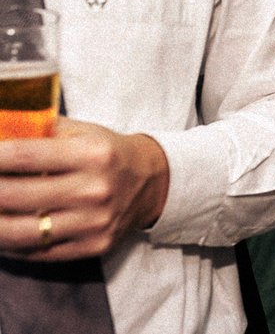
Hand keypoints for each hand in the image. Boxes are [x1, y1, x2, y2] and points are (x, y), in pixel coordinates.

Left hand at [0, 118, 168, 260]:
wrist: (152, 182)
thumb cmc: (107, 153)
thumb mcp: (81, 132)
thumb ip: (39, 130)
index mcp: (92, 154)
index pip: (24, 155)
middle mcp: (95, 189)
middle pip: (13, 196)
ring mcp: (94, 222)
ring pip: (20, 232)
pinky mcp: (93, 246)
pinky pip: (38, 252)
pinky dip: (9, 245)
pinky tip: (1, 233)